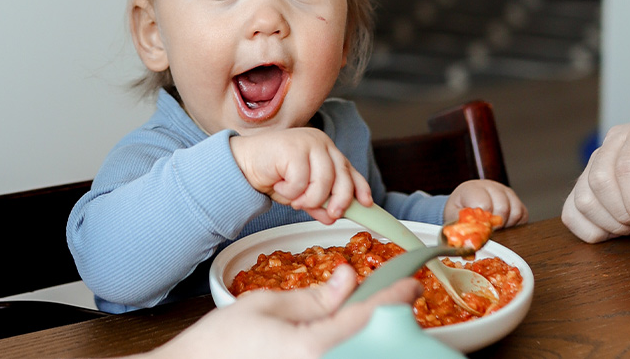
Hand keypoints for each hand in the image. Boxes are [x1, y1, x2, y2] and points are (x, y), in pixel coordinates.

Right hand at [148, 265, 419, 358]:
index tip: (410, 283)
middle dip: (383, 320)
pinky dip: (349, 349)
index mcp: (310, 349)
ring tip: (363, 318)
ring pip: (359, 355)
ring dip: (367, 338)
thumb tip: (347, 279)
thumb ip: (313, 297)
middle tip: (388, 300)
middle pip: (372, 343)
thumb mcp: (265, 306)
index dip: (392, 297)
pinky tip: (345, 338)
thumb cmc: (219, 345)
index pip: (365, 317)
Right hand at [230, 128, 371, 223]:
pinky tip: (279, 185)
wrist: (242, 162)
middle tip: (329, 215)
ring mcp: (308, 143)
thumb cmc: (271, 173)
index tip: (366, 204)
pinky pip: (301, 182)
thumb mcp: (300, 192)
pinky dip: (290, 192)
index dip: (359, 188)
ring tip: (293, 198)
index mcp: (325, 150)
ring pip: (323, 183)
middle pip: (342, 178)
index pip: (349, 169)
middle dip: (338, 202)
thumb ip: (318, 202)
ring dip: (308, 199)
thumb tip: (332, 217)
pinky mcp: (294, 149)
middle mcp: (320, 143)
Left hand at [444, 179, 527, 226]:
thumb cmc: (459, 209)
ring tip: (494, 228)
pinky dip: (515, 224)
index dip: (483, 221)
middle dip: (495, 225)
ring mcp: (506, 192)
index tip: (479, 229)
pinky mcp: (517, 201)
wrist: (465, 202)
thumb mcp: (452, 215)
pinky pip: (523, 215)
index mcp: (473, 188)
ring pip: (515, 212)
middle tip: (487, 231)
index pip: (484, 204)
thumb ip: (457, 224)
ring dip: (506, 225)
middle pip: (502, 208)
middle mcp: (491, 187)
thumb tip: (465, 239)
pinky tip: (503, 226)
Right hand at [562, 115, 629, 242]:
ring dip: (610, 224)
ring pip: (583, 198)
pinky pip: (572, 212)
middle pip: (600, 181)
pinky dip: (592, 229)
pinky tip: (618, 228)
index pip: (628, 166)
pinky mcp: (584, 183)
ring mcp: (595, 160)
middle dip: (625, 216)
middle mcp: (615, 140)